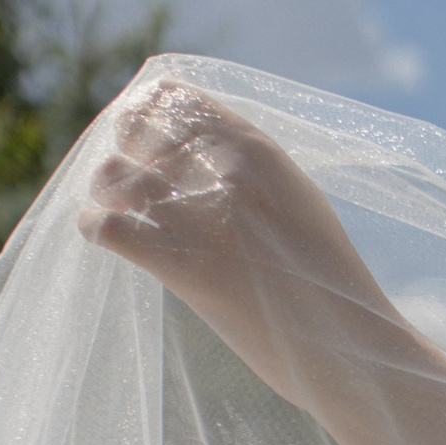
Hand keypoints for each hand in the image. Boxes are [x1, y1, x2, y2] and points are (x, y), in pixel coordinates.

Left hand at [80, 74, 387, 404]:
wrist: (348, 346)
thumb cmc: (326, 280)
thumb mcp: (297, 200)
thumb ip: (250, 169)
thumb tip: (195, 151)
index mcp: (258, 149)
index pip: (174, 98)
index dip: (146, 115)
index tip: (144, 140)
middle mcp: (225, 172)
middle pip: (135, 130)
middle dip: (124, 153)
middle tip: (129, 182)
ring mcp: (201, 218)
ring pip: (113, 176)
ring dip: (107, 192)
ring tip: (119, 211)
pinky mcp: (181, 266)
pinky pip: (107, 228)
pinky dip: (97, 228)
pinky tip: (107, 238)